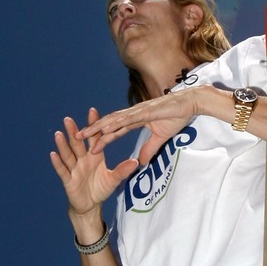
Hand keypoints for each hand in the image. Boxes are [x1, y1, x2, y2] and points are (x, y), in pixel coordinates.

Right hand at [50, 107, 138, 214]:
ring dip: (63, 145)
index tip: (92, 111)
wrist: (90, 206)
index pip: (94, 138)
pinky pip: (62, 171)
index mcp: (95, 155)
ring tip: (59, 133)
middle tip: (68, 119)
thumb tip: (136, 162)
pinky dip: (58, 163)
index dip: (93, 125)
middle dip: (73, 131)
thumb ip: (122, 170)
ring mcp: (74, 169)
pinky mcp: (69, 181)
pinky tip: (53, 154)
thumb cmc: (101, 189)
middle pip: (77, 143)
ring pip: (68, 155)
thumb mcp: (113, 180)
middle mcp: (83, 159)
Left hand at [75, 88, 201, 164]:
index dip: (103, 137)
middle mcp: (134, 113)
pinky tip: (104, 128)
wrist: (190, 103)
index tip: (90, 145)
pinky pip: (127, 119)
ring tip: (84, 134)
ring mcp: (139, 111)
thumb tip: (141, 162)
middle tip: (76, 137)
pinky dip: (115, 123)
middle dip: (93, 130)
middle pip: (109, 123)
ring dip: (98, 127)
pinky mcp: (146, 111)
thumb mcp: (161, 137)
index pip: (116, 129)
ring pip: (114, 120)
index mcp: (137, 119)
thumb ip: (150, 148)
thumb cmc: (177, 116)